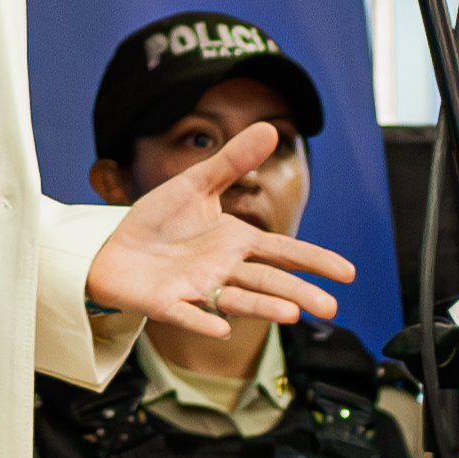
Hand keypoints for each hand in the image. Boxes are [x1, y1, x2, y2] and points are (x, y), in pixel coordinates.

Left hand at [84, 121, 351, 338]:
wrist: (111, 245)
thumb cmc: (157, 221)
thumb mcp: (195, 184)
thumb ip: (232, 161)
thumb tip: (270, 129)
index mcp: (234, 242)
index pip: (283, 252)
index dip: (314, 261)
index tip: (347, 273)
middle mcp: (222, 269)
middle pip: (268, 282)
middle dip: (298, 293)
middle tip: (330, 307)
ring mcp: (196, 288)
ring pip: (237, 300)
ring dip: (263, 308)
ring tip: (292, 315)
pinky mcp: (165, 302)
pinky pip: (186, 313)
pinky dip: (203, 320)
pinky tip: (221, 328)